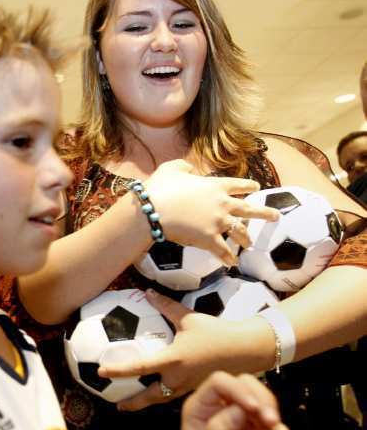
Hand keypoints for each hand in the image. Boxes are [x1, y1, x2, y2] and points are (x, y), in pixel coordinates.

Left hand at [98, 290, 270, 410]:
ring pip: (163, 398)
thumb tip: (148, 292)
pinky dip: (164, 395)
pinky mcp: (198, 388)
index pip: (140, 367)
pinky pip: (176, 394)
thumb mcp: (189, 317)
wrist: (246, 349)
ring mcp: (189, 386)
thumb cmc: (216, 332)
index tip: (102, 372)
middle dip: (133, 403)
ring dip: (148, 402)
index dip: (119, 370)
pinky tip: (160, 391)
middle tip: (118, 405)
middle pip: (150, 396)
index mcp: (173, 360)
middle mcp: (178, 378)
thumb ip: (166, 306)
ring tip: (134, 404)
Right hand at [144, 159, 278, 265]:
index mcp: (216, 185)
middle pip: (249, 209)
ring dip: (246, 238)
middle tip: (276, 216)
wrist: (154, 210)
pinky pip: (223, 251)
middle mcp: (222, 204)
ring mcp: (218, 223)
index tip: (256, 188)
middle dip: (265, 213)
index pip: (239, 185)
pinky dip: (227, 258)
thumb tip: (190, 169)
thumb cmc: (161, 188)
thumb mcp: (172, 168)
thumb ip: (185, 166)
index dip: (249, 186)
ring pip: (240, 232)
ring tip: (250, 244)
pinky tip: (232, 263)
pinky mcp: (209, 239)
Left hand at [172, 371, 294, 429]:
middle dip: (264, 401)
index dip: (238, 389)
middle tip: (271, 422)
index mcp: (203, 404)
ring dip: (276, 427)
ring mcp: (242, 417)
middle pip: (248, 386)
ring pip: (266, 406)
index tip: (253, 408)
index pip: (220, 382)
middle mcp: (223, 405)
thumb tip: (238, 411)